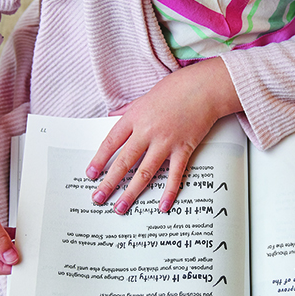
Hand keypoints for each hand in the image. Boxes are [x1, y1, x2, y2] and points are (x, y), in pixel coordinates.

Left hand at [86, 58, 240, 213]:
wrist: (204, 87)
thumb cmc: (175, 89)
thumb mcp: (144, 98)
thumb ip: (128, 112)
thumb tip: (112, 119)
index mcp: (134, 117)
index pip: (111, 143)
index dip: (99, 160)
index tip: (90, 174)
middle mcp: (147, 131)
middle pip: (124, 162)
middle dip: (109, 183)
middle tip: (98, 198)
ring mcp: (166, 142)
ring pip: (144, 173)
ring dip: (131, 193)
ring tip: (120, 207)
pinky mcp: (184, 148)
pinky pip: (174, 175)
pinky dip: (168, 192)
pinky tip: (162, 206)